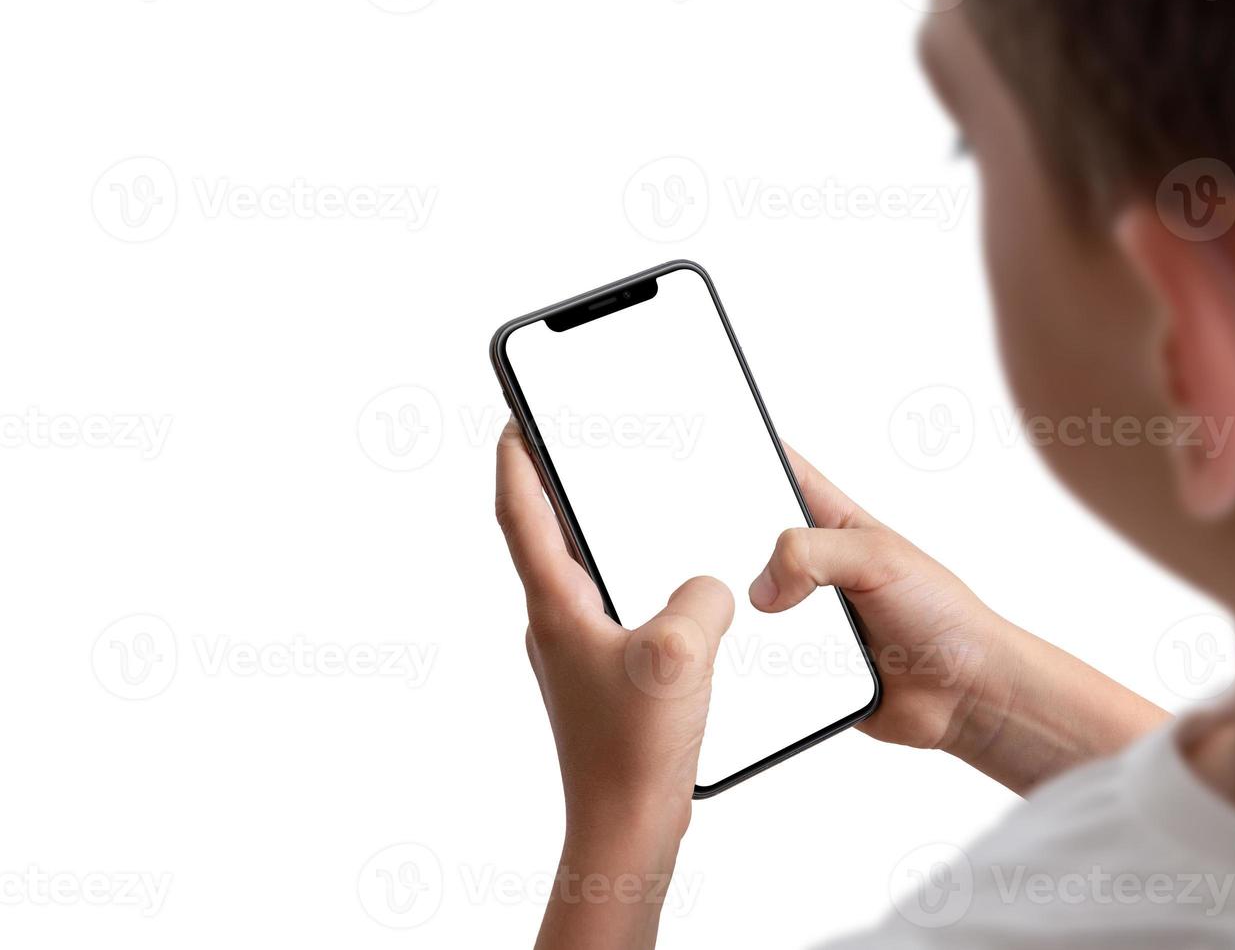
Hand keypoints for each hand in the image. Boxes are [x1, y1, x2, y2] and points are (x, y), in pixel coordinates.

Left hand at [496, 420, 731, 949]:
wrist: (625, 827)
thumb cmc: (633, 754)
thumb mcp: (679, 653)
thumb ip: (699, 598)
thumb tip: (709, 585)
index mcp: (555, 607)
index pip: (520, 511)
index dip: (517, 457)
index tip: (518, 415)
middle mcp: (555, 625)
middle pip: (546, 536)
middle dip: (558, 486)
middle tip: (575, 445)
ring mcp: (577, 652)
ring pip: (583, 575)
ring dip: (598, 536)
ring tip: (629, 505)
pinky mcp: (604, 676)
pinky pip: (615, 611)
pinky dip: (634, 584)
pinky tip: (676, 595)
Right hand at [750, 446, 1166, 792]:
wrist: (962, 695)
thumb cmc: (941, 615)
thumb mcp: (880, 558)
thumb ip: (814, 554)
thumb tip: (763, 586)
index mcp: (830, 522)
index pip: (778, 474)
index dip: (745, 459)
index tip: (711, 456)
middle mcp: (809, 567)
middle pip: (745, 543)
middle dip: (729, 549)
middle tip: (728, 560)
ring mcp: (799, 616)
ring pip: (741, 605)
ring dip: (743, 615)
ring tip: (759, 620)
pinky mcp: (794, 663)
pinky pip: (755, 657)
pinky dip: (752, 660)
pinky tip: (764, 663)